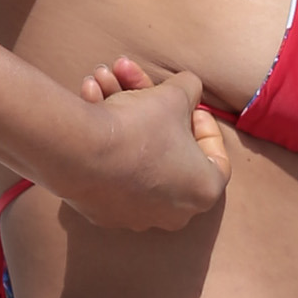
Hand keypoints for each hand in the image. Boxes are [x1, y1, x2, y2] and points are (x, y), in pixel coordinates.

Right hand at [72, 54, 231, 230]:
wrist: (81, 151)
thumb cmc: (140, 126)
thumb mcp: (175, 94)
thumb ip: (190, 88)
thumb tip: (188, 89)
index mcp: (203, 191)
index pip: (216, 158)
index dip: (205, 126)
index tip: (191, 107)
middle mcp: (174, 213)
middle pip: (171, 154)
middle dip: (156, 113)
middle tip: (146, 90)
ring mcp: (137, 217)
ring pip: (138, 157)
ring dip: (124, 114)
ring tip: (106, 80)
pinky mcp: (104, 214)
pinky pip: (112, 171)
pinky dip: (106, 140)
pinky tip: (92, 101)